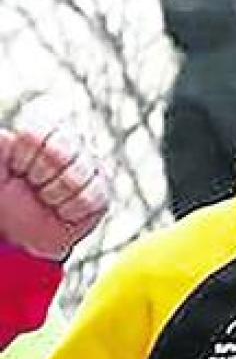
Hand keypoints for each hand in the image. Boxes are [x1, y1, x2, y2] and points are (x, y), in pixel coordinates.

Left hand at [0, 120, 108, 261]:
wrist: (25, 229)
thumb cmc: (8, 194)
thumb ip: (0, 150)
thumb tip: (8, 136)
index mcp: (42, 128)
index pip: (34, 135)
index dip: (22, 159)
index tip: (18, 170)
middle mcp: (70, 141)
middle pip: (57, 153)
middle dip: (39, 177)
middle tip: (35, 185)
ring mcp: (90, 167)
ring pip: (73, 179)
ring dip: (53, 196)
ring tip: (48, 197)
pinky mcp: (103, 192)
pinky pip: (88, 200)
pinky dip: (69, 210)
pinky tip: (63, 210)